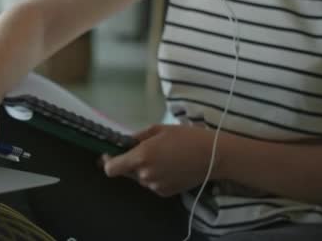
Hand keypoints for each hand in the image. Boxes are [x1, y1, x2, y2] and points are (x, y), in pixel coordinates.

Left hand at [102, 125, 219, 196]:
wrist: (213, 156)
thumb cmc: (186, 137)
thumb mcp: (159, 129)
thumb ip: (137, 137)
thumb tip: (123, 142)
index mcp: (141, 157)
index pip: (110, 168)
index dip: (108, 161)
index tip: (112, 153)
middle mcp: (145, 175)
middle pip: (125, 172)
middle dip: (130, 162)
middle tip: (146, 150)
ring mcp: (155, 186)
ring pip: (140, 178)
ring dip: (144, 169)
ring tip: (163, 157)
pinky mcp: (165, 193)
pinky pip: (152, 184)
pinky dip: (156, 176)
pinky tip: (170, 167)